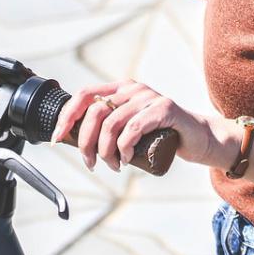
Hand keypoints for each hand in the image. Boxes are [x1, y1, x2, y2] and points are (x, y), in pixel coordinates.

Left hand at [50, 78, 218, 171]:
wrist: (196, 137)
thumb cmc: (159, 135)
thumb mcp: (129, 126)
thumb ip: (109, 124)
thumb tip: (76, 140)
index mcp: (120, 89)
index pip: (84, 95)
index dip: (66, 116)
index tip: (56, 137)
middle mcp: (132, 88)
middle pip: (94, 112)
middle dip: (85, 142)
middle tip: (90, 162)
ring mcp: (148, 96)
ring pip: (111, 123)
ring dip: (105, 151)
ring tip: (112, 165)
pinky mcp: (164, 108)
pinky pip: (133, 128)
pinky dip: (123, 147)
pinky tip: (126, 159)